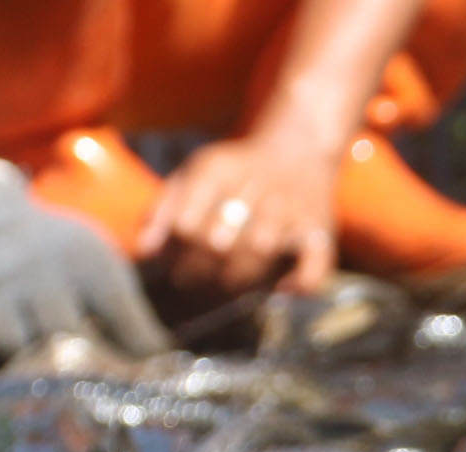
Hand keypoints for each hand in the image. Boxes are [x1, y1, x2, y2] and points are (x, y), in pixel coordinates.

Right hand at [0, 160, 169, 375]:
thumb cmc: (64, 264)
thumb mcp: (105, 272)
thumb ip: (135, 321)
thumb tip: (170, 374)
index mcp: (83, 261)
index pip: (118, 314)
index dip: (136, 354)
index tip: (147, 383)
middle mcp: (36, 271)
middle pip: (67, 340)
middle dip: (88, 374)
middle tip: (100, 403)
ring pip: (20, 355)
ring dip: (37, 377)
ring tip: (52, 391)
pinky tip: (8, 387)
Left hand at [142, 132, 340, 301]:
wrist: (298, 149)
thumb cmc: (235, 172)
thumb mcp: (194, 174)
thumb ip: (165, 209)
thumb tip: (145, 251)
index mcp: (219, 170)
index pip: (185, 225)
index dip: (176, 253)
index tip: (177, 263)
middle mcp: (257, 186)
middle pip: (218, 244)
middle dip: (202, 271)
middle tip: (199, 280)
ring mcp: (291, 210)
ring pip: (258, 255)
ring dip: (238, 279)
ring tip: (227, 282)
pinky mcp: (320, 232)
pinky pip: (313, 269)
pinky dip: (298, 284)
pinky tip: (280, 287)